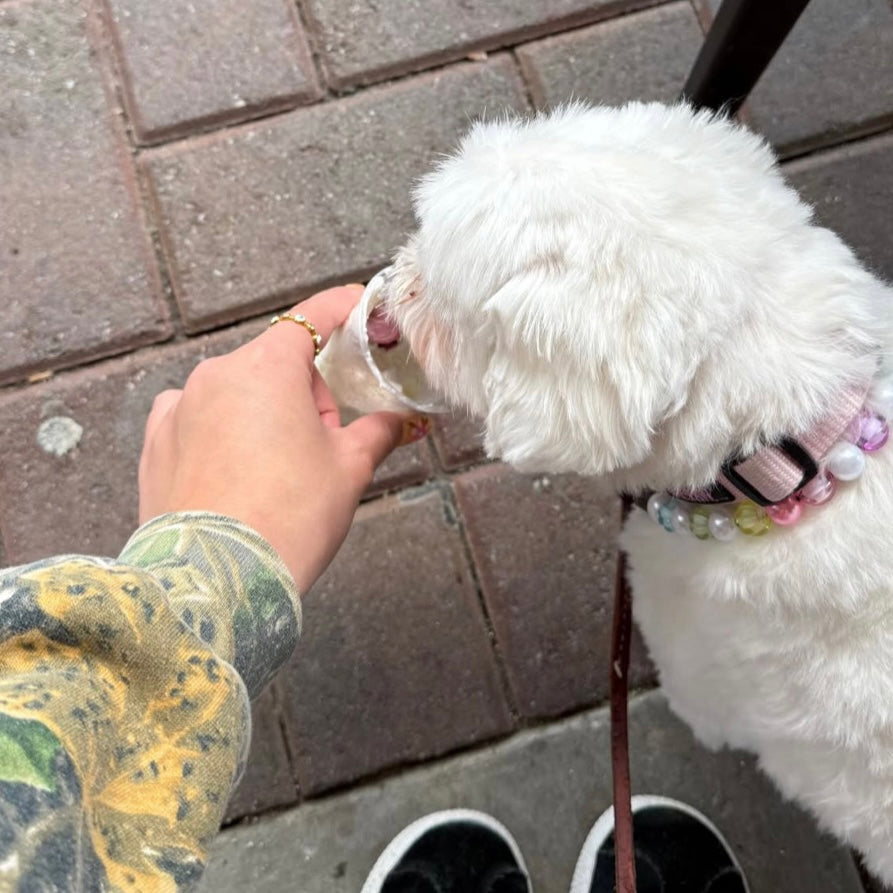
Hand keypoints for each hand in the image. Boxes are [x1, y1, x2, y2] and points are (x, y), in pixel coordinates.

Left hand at [138, 286, 427, 591]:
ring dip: (265, 412)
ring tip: (279, 470)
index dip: (342, 308)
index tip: (361, 305)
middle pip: (276, 362)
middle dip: (308, 391)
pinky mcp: (157, 441)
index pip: (312, 317)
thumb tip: (401, 419)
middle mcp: (216, 374)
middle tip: (326, 444)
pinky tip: (235, 470)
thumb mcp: (348, 471)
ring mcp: (179, 407)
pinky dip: (222, 430)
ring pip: (237, 391)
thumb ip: (378, 432)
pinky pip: (198, 417)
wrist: (216, 581)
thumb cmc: (290, 517)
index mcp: (267, 368)